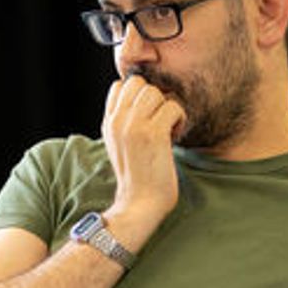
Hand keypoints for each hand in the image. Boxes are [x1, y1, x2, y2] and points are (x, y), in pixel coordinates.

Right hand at [101, 75, 185, 245]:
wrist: (139, 204)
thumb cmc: (137, 177)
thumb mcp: (119, 146)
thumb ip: (124, 123)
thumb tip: (142, 100)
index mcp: (108, 123)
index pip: (120, 86)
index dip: (138, 95)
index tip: (148, 116)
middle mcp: (118, 121)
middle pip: (138, 84)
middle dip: (154, 98)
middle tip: (159, 121)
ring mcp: (134, 126)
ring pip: (156, 92)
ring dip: (167, 108)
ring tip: (167, 130)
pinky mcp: (154, 134)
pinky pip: (173, 107)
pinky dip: (179, 120)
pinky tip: (174, 138)